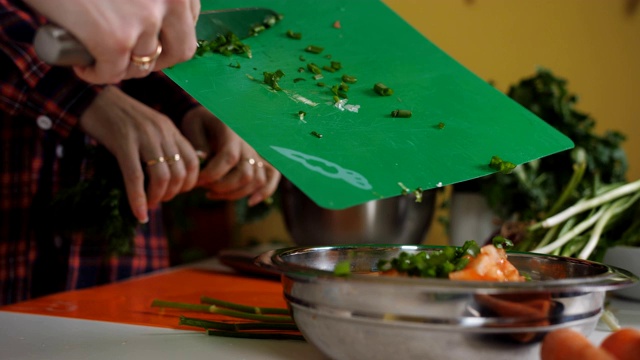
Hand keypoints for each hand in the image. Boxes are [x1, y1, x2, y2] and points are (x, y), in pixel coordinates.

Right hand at [25, 0, 199, 83]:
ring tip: (100, 56)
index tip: (152, 36)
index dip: (170, 33)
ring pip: (144, 65)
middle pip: (181, 51)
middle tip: (132, 57)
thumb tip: (160, 29)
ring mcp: (145, 21)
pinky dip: (96, 74)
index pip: (189, 20)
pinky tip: (82, 65)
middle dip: (158, 60)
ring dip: (122, 67)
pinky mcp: (116, 40)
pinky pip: (113, 73)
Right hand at [79, 86, 200, 222]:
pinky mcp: (123, 142)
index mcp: (170, 128)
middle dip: (171, 194)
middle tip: (158, 200)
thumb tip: (172, 173)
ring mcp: (143, 136)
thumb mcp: (148, 127)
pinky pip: (135, 177)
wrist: (91, 97)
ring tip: (148, 204)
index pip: (194, 161)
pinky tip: (139, 213)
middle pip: (179, 173)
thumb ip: (162, 144)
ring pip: (161, 177)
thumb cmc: (118, 116)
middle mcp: (161, 132)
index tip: (176, 192)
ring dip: (157, 198)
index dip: (189, 183)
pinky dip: (138, 199)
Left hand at [180, 106, 280, 205]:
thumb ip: (197, 143)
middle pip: (244, 174)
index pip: (229, 157)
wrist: (214, 114)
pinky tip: (250, 202)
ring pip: (256, 180)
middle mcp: (248, 143)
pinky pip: (272, 177)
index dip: (213, 174)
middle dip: (222, 187)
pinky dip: (265, 192)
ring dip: (234, 193)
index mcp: (232, 132)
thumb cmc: (201, 121)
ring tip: (212, 193)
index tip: (197, 180)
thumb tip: (203, 160)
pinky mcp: (261, 159)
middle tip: (203, 186)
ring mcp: (256, 152)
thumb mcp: (193, 124)